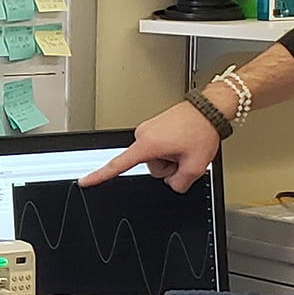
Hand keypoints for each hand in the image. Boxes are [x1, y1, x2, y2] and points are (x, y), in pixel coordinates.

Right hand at [78, 100, 219, 192]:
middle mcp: (143, 134)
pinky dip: (172, 148)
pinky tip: (184, 141)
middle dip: (168, 166)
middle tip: (185, 154)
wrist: (208, 110)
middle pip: (150, 167)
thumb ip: (179, 184)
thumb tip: (173, 183)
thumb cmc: (201, 130)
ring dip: (172, 156)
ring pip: (156, 158)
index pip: (118, 165)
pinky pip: (159, 148)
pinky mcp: (154, 127)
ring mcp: (148, 130)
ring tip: (186, 144)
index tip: (85, 181)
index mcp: (148, 144)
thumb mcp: (195, 167)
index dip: (99, 175)